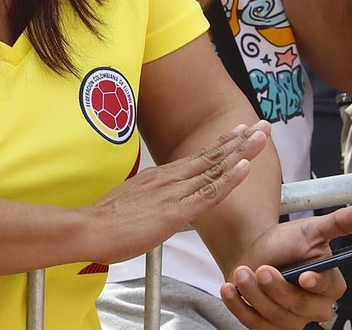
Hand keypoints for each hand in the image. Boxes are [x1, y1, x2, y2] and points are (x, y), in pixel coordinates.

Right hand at [80, 123, 268, 264]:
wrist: (89, 228)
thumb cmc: (107, 221)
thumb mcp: (133, 201)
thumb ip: (150, 198)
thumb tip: (158, 201)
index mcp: (161, 176)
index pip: (199, 157)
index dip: (223, 144)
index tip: (241, 131)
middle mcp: (171, 178)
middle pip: (212, 155)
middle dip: (240, 140)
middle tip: (263, 124)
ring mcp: (174, 192)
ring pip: (215, 168)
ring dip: (242, 152)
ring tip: (262, 136)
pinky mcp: (175, 211)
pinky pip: (209, 193)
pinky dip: (229, 179)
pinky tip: (245, 167)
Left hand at [219, 203, 351, 328]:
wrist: (257, 253)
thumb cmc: (287, 242)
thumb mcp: (311, 229)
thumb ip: (339, 223)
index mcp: (330, 283)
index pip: (329, 289)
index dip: (317, 284)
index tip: (304, 276)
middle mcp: (314, 307)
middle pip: (299, 306)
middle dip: (277, 288)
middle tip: (263, 268)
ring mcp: (291, 320)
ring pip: (274, 316)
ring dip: (254, 294)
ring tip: (242, 272)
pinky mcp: (268, 327)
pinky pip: (254, 324)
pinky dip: (239, 306)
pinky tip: (229, 289)